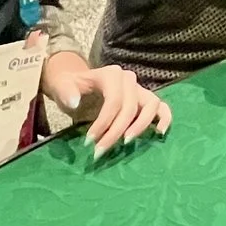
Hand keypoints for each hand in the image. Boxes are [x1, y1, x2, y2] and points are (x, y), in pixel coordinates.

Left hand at [46, 53, 172, 157]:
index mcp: (111, 75)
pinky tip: (159, 133)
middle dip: (116, 132)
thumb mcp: (61, 87)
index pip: (114, 101)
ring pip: (151, 106)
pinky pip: (162, 107)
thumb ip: (66, 93)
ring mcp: (139, 89)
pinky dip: (164, 119)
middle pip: (130, 108)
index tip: (89, 142)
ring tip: (126, 142)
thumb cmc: (69, 87)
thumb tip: (75, 103)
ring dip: (141, 126)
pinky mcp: (145, 100)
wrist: (76, 83)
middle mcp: (129, 79)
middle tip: (100, 151)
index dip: (104, 123)